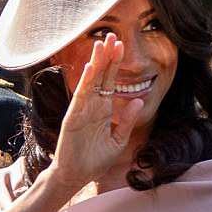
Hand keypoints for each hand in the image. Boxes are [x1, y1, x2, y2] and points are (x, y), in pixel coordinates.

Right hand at [48, 34, 145, 192]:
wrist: (77, 176)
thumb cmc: (95, 160)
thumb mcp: (118, 140)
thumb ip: (127, 121)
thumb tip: (138, 99)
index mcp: (104, 110)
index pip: (110, 82)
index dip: (115, 65)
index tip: (121, 46)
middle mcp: (92, 106)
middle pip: (100, 77)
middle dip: (106, 57)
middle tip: (112, 36)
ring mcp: (82, 110)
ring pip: (90, 82)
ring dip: (95, 64)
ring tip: (101, 45)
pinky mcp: (73, 118)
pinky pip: (79, 98)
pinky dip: (84, 83)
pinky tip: (89, 69)